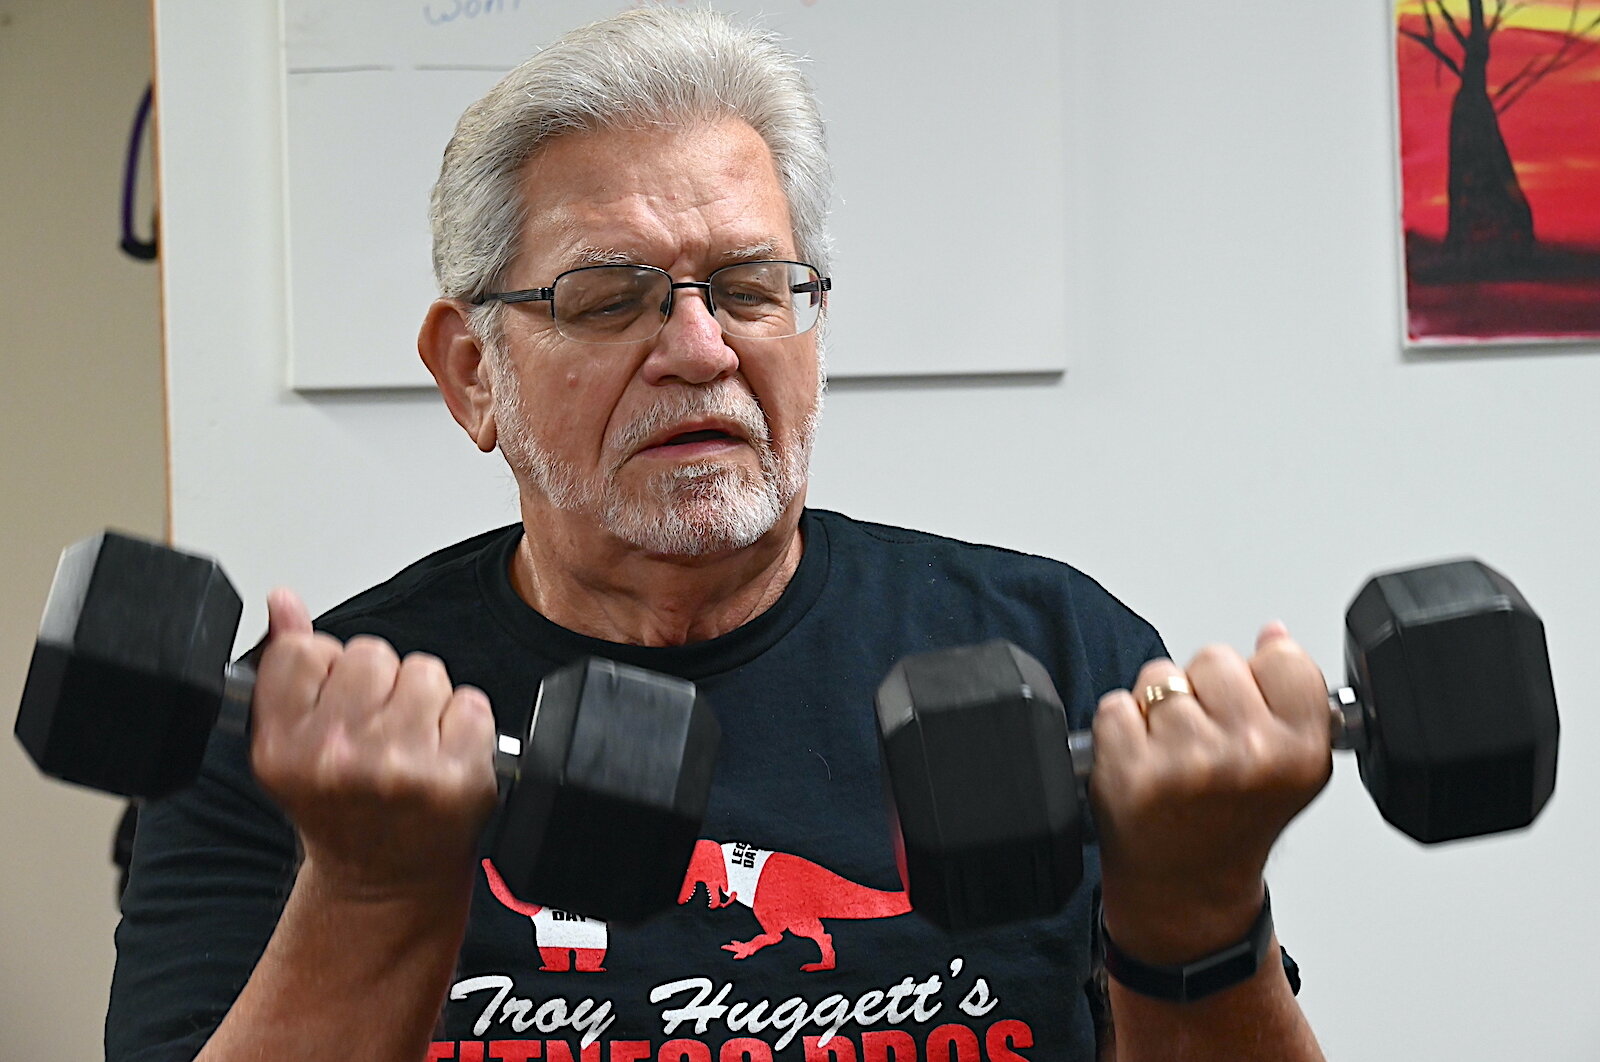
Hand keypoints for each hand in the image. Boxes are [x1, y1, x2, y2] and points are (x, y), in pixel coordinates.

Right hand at [251, 589, 499, 900]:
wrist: (384, 879)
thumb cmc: (343, 810)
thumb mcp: (293, 745)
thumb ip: (286, 667)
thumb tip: (284, 601)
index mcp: (285, 746)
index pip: (306, 650)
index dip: (328, 669)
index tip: (337, 703)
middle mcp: (338, 757)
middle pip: (372, 653)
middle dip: (381, 683)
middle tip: (379, 731)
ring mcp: (400, 767)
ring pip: (425, 671)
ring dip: (426, 700)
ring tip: (412, 742)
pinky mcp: (457, 775)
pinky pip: (471, 702)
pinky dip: (465, 723)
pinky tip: (443, 755)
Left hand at [1089, 624, 1331, 961]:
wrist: (1186, 889)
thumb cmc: (1233, 826)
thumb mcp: (1290, 767)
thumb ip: (1291, 696)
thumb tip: (1275, 634)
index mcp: (1299, 752)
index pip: (1284, 657)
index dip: (1260, 677)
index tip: (1252, 709)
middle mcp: (1247, 756)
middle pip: (1215, 658)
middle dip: (1204, 689)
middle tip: (1206, 742)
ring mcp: (1185, 761)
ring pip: (1159, 676)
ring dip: (1158, 707)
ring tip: (1173, 754)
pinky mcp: (1128, 767)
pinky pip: (1116, 704)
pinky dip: (1119, 728)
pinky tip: (1141, 763)